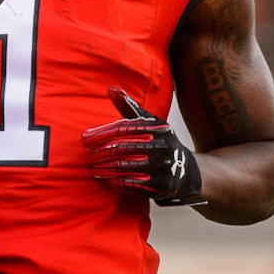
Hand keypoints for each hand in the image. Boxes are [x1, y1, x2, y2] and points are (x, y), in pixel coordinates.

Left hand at [82, 86, 203, 205]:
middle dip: (101, 152)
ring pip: (126, 167)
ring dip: (105, 169)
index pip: (123, 128)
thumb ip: (129, 107)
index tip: (85, 138)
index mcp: (158, 127)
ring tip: (93, 169)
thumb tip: (110, 88)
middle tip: (87, 155)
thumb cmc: (160, 142)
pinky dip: (118, 182)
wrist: (187, 170)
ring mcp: (164, 167)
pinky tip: (108, 180)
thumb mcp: (149, 122)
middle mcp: (163, 145)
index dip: (101, 133)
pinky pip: (134, 184)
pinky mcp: (162, 185)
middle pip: (123, 148)